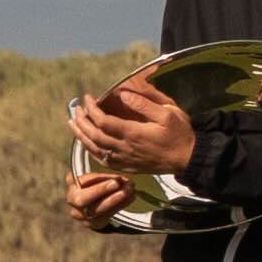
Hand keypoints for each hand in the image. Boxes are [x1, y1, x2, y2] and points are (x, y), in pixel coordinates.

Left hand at [73, 78, 197, 175]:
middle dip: (82, 121)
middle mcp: (125, 148)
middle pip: (94, 136)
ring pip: (95, 149)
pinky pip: (103, 161)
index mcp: (133, 133)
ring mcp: (125, 160)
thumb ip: (144, 104)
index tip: (87, 98)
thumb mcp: (168, 113)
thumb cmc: (180, 134)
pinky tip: (86, 143)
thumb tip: (123, 94)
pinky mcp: (127, 167)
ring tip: (73, 124)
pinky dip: (91, 151)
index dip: (91, 109)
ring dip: (81, 136)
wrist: (188, 159)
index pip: (103, 122)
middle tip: (76, 109)